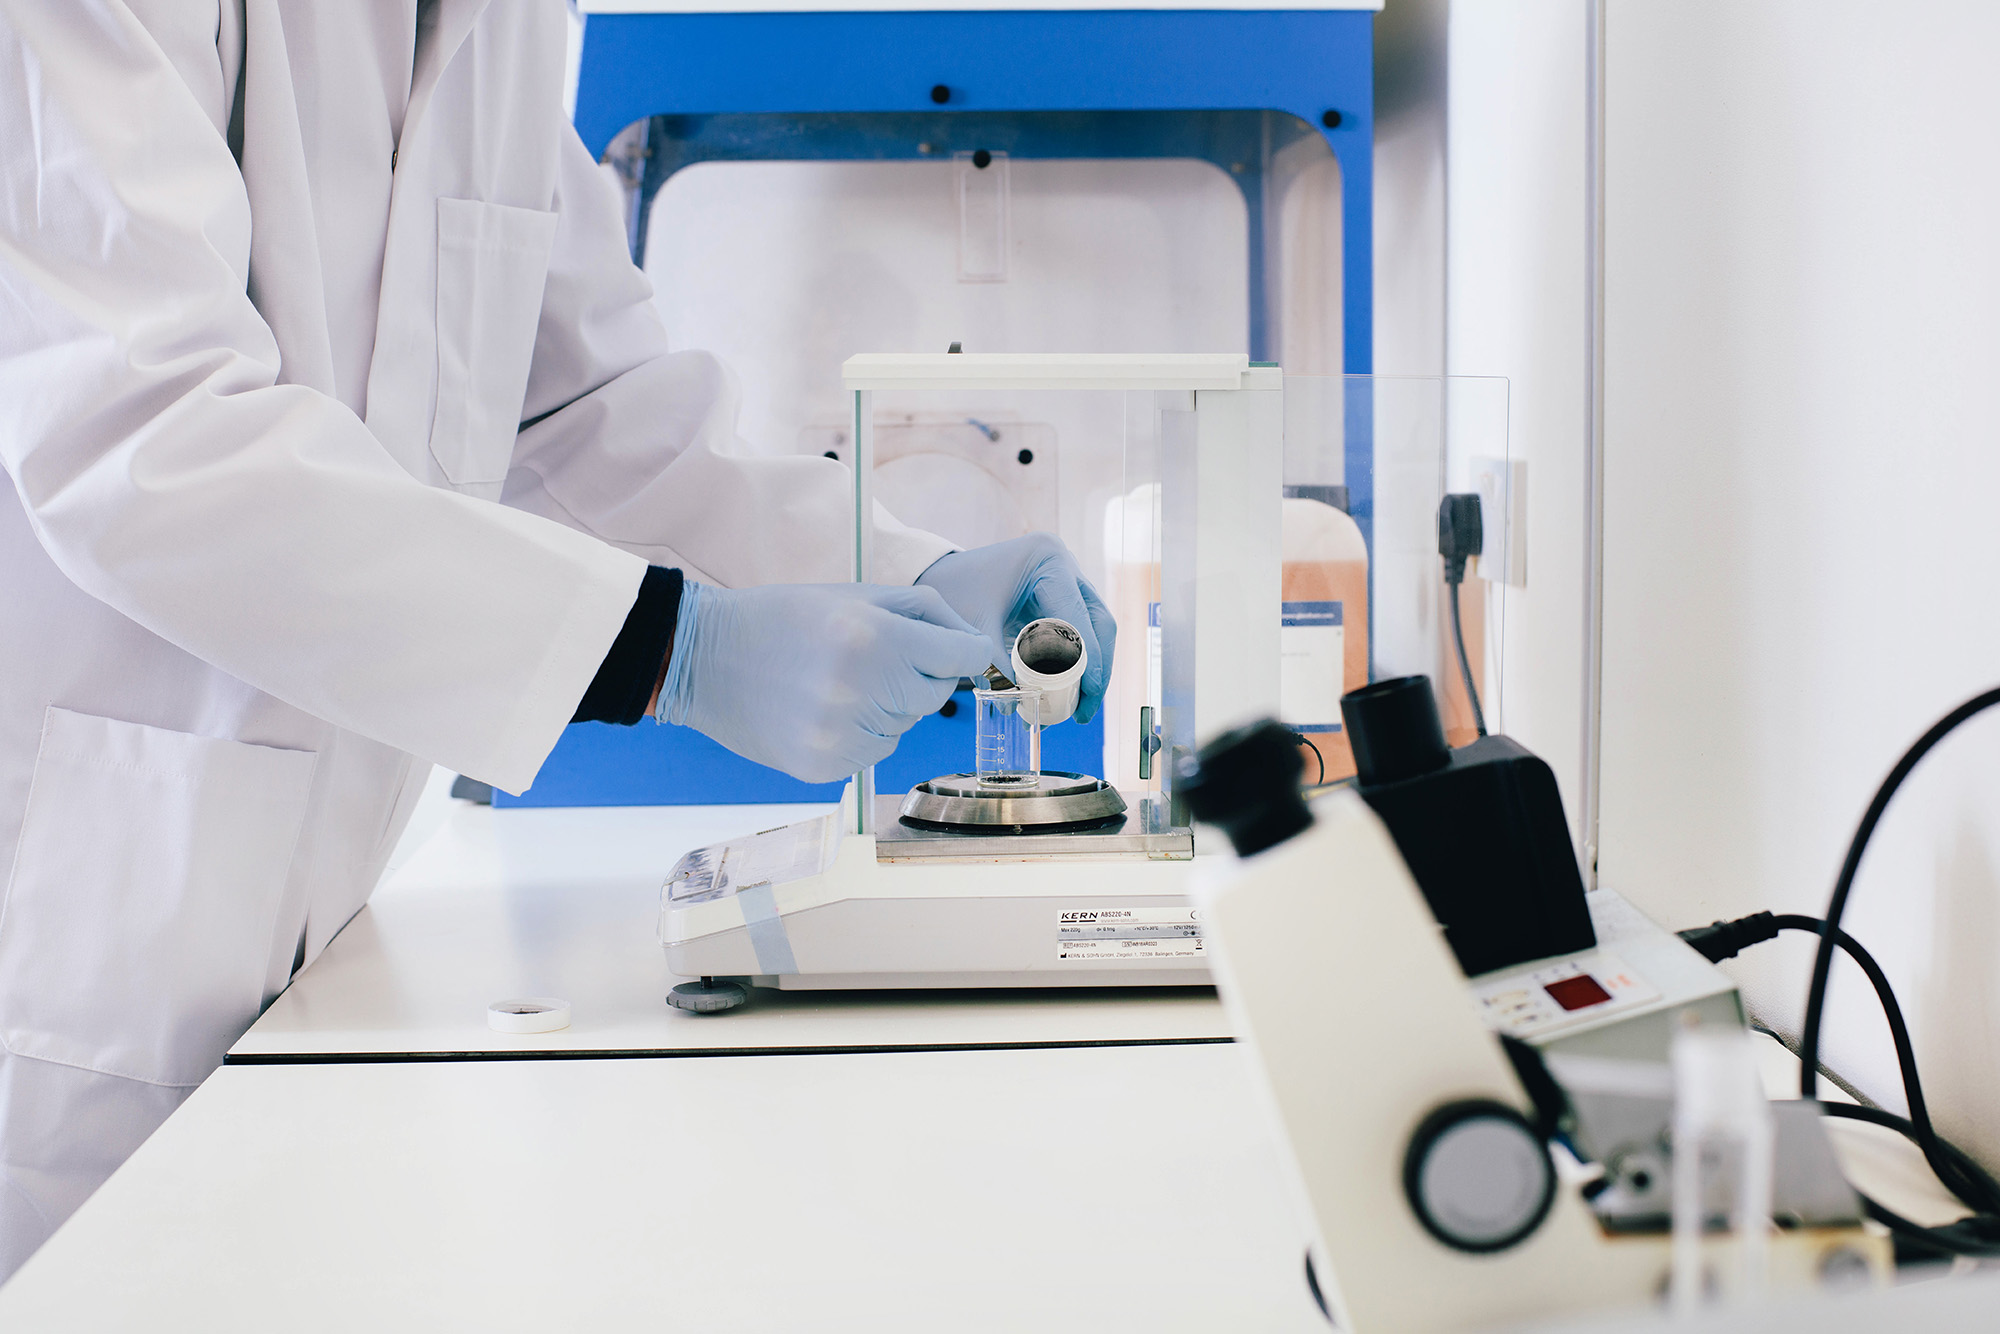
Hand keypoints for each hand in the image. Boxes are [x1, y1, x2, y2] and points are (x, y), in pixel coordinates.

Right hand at [657, 581, 992, 782]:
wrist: (704, 657)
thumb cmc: (786, 617)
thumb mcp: (858, 595)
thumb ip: (927, 614)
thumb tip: (976, 647)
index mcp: (876, 638)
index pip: (963, 656)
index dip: (965, 650)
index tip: (959, 649)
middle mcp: (863, 691)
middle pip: (937, 694)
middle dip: (917, 674)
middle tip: (872, 656)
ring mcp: (842, 735)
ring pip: (906, 725)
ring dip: (887, 706)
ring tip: (837, 682)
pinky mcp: (825, 766)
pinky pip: (876, 750)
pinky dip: (862, 732)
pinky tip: (823, 710)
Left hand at [914, 533, 1115, 723]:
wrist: (941, 574)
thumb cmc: (953, 590)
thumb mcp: (973, 628)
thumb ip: (995, 667)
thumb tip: (1018, 707)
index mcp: (1047, 560)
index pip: (1078, 617)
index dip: (1088, 660)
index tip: (1087, 695)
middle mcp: (1064, 564)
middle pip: (1099, 623)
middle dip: (1097, 671)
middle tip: (1083, 712)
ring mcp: (1066, 578)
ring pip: (1095, 629)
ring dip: (1091, 670)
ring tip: (1076, 710)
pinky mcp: (1062, 595)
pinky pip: (1081, 631)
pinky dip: (1076, 662)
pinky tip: (1065, 692)